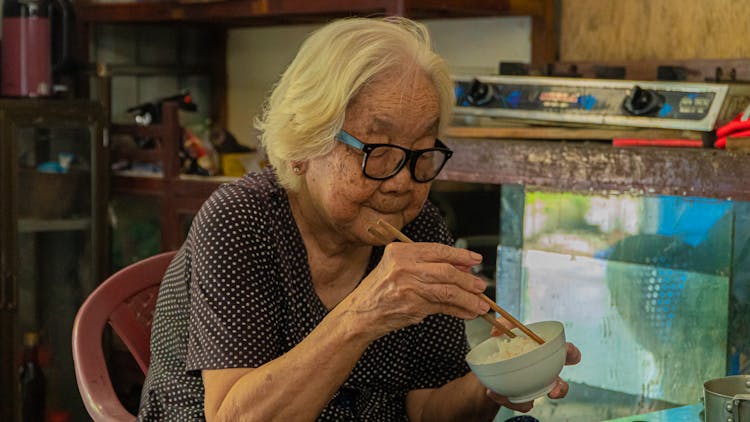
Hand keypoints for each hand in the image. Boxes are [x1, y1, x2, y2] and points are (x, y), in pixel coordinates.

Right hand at [344, 242, 490, 336]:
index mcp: (401, 251)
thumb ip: (427, 264)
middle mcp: (404, 266)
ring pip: (448, 291)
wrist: (360, 313)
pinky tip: (468, 313)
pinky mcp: (413, 307)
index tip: (476, 259)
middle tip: (481, 286)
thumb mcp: (399, 268)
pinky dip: (458, 311)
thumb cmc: (381, 290)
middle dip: (468, 280)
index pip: (438, 250)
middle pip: (447, 271)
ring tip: (481, 305)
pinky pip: (443, 307)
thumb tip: (463, 266)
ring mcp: (408, 287)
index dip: (460, 254)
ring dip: (468, 299)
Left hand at [484, 324, 581, 410]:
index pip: (567, 354)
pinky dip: (506, 399)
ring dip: (531, 399)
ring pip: (539, 398)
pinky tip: (495, 393)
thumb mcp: (504, 332)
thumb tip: (497, 331)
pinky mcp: (519, 397)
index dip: (572, 353)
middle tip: (554, 390)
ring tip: (522, 398)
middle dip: (561, 388)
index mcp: (546, 355)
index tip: (568, 351)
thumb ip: (503, 325)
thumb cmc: (504, 346)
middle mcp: (544, 373)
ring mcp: (533, 387)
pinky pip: (518, 403)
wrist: (490, 365)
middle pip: (560, 384)